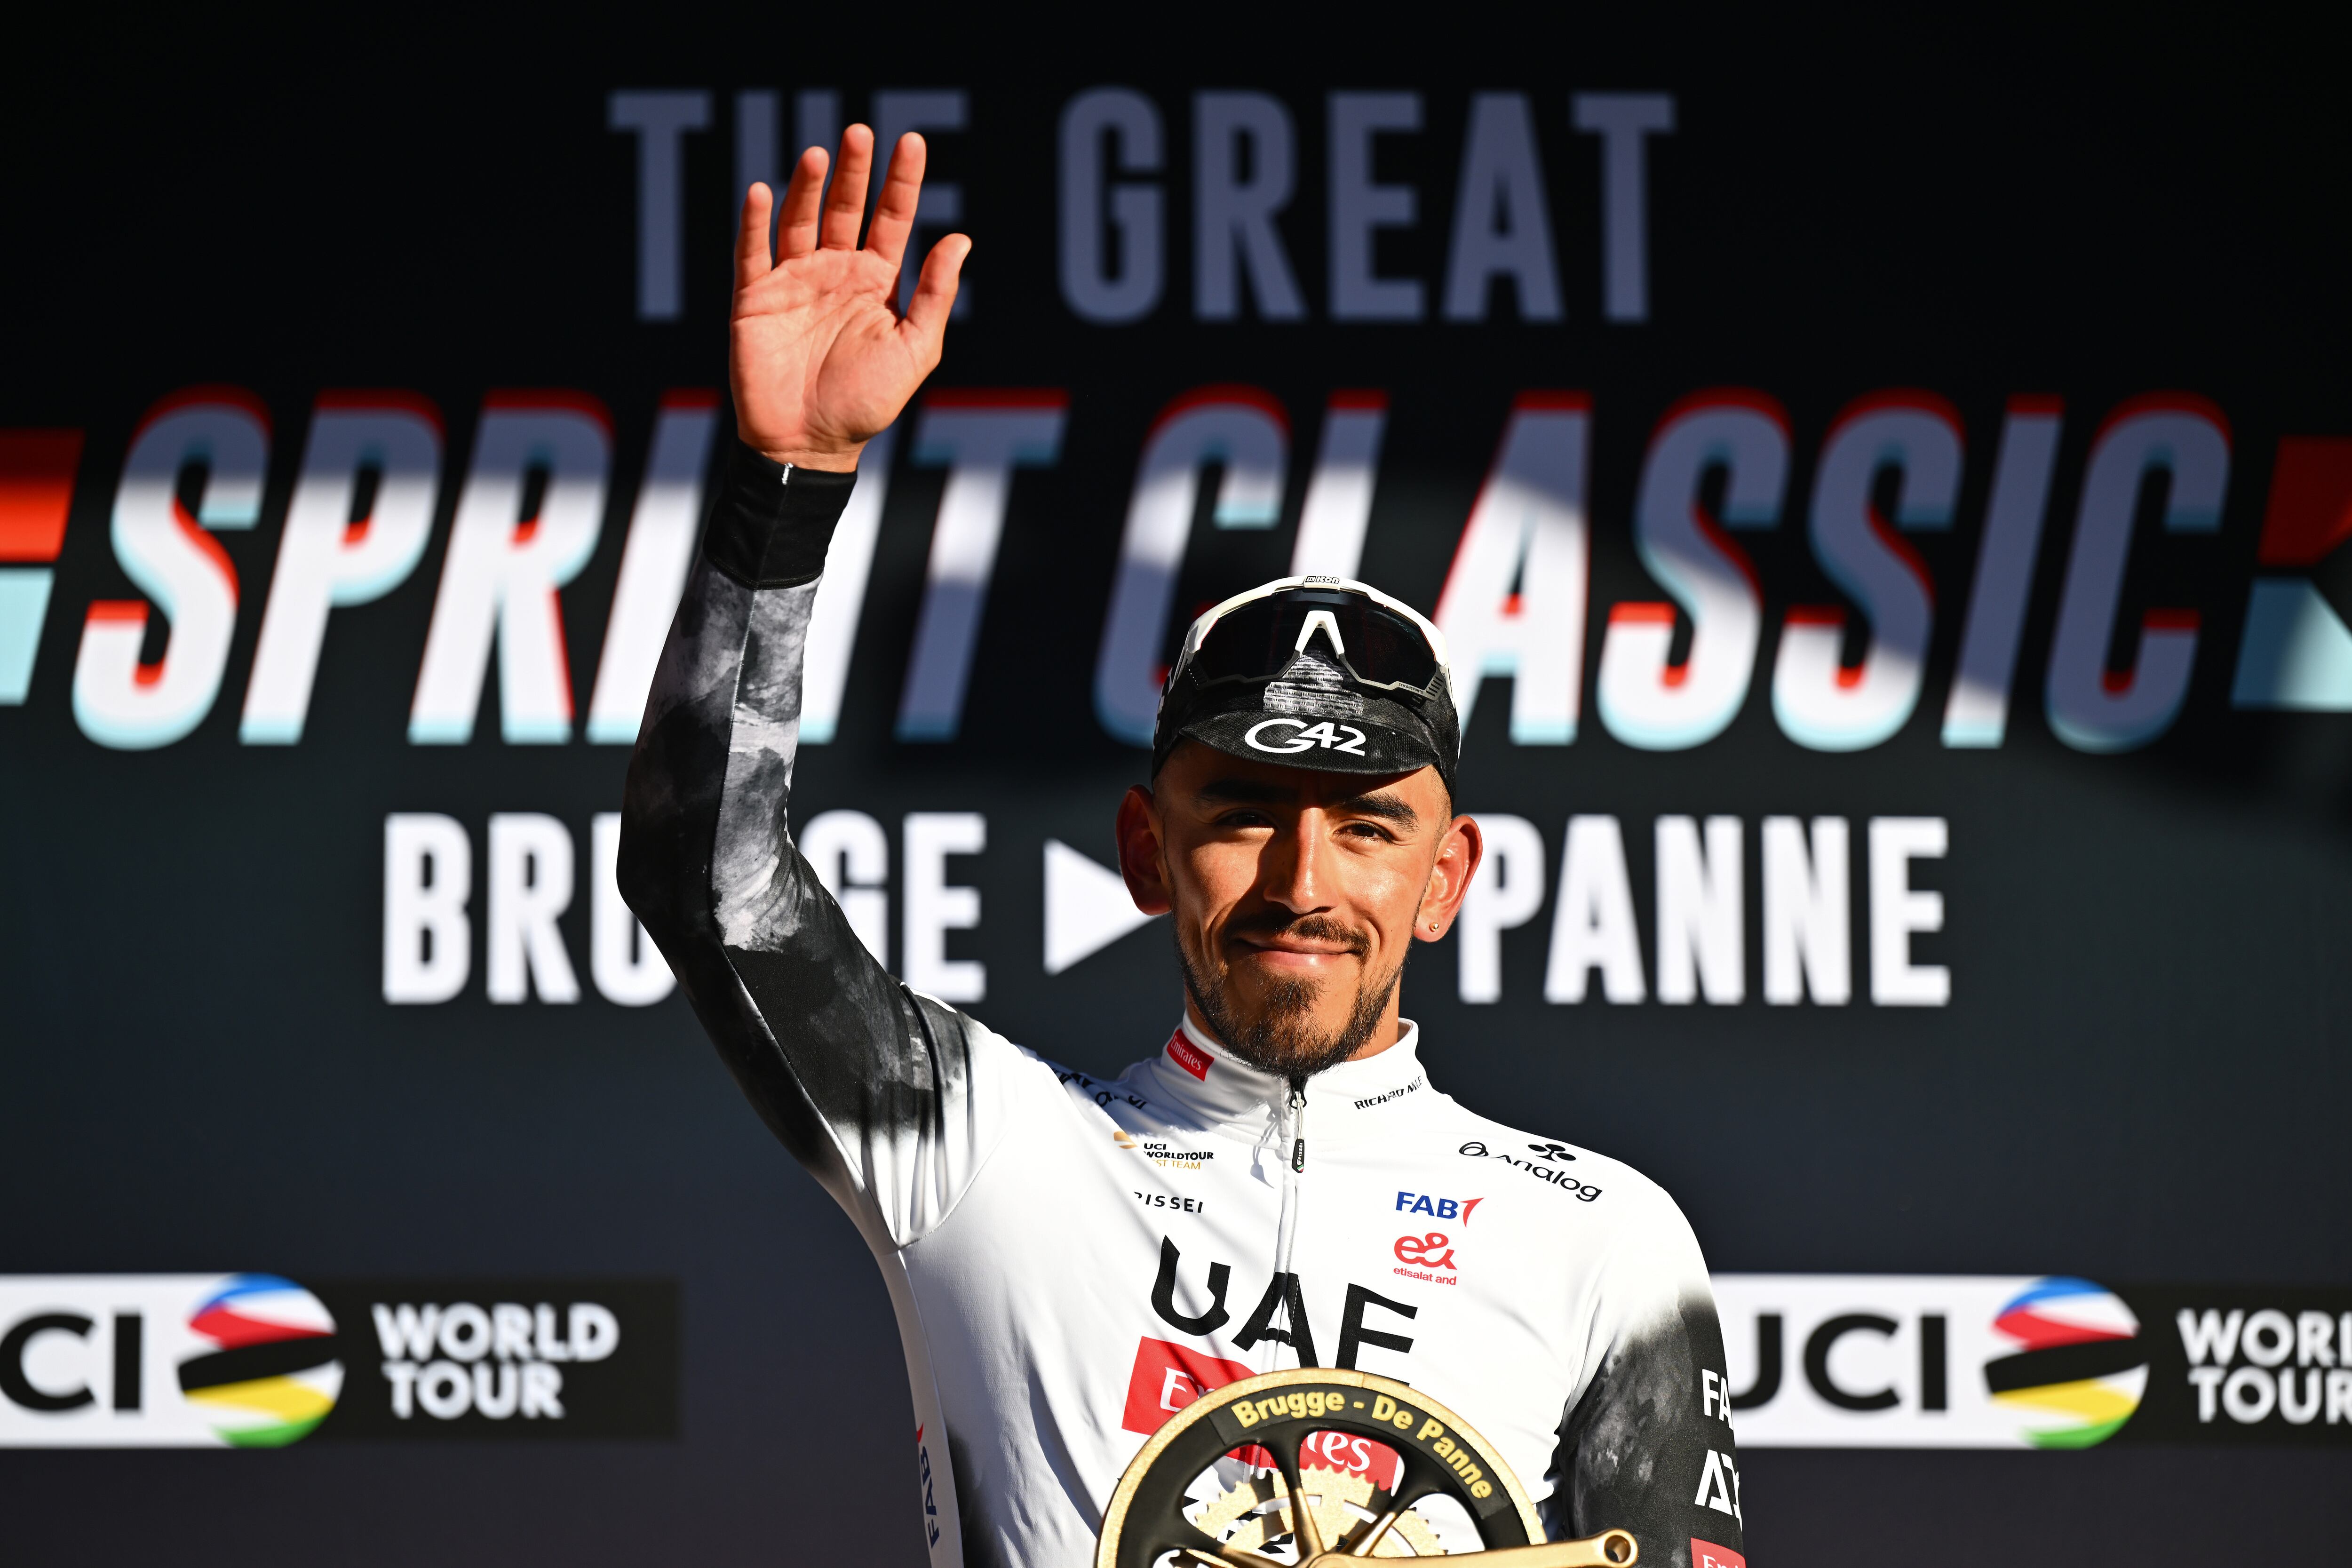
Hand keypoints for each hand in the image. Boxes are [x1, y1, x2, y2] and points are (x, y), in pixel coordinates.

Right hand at [729, 125, 969, 470]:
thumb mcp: (914, 351)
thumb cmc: (865, 404)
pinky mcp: (754, 298)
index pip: (892, 219)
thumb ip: (934, 295)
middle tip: (861, 132)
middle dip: (854, 171)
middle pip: (846, 208)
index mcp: (876, 282)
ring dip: (807, 188)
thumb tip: (960, 238)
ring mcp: (794, 281)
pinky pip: (752, 252)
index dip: (902, 182)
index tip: (913, 142)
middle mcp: (835, 272)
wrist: (809, 445)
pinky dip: (754, 223)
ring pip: (799, 220)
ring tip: (819, 155)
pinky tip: (760, 191)